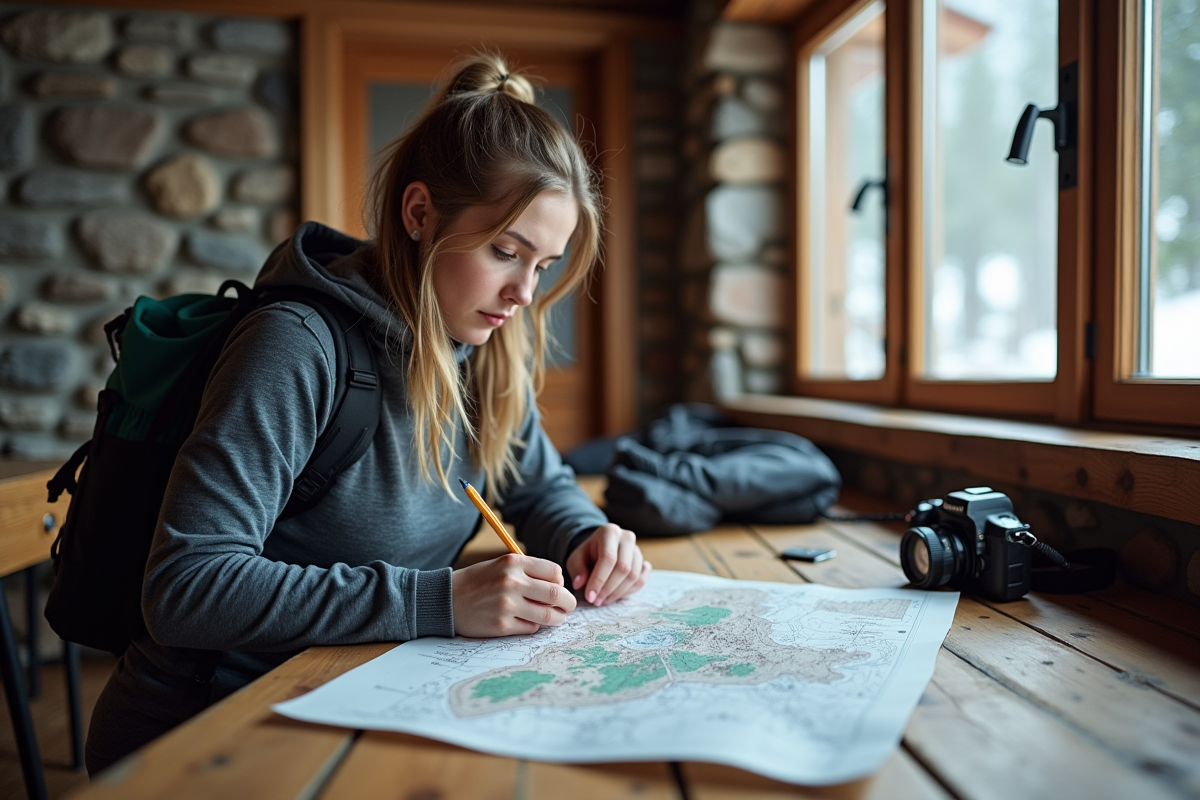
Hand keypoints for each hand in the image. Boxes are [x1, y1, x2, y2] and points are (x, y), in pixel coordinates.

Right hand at [452, 553, 575, 636]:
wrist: (447, 598)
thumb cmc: (478, 581)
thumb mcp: (501, 565)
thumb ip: (528, 572)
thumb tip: (559, 587)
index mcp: (513, 562)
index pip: (554, 572)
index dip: (560, 582)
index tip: (557, 588)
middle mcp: (511, 581)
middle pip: (556, 594)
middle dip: (568, 603)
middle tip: (568, 607)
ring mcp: (507, 604)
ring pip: (548, 615)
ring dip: (557, 618)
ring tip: (556, 618)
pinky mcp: (502, 625)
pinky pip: (531, 628)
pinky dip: (534, 626)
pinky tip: (527, 621)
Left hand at [565, 523, 650, 606]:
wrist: (600, 548)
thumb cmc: (587, 553)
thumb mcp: (576, 558)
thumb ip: (577, 570)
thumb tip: (580, 584)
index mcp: (609, 532)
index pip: (608, 558)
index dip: (599, 580)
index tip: (590, 596)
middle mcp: (627, 538)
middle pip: (623, 568)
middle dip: (608, 588)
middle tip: (596, 601)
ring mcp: (638, 550)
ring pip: (634, 576)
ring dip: (618, 592)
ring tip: (603, 600)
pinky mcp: (643, 561)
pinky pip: (641, 580)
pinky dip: (629, 592)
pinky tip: (615, 596)